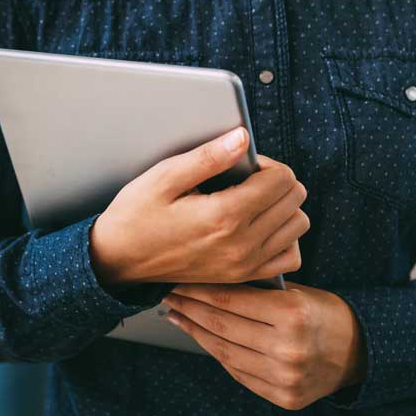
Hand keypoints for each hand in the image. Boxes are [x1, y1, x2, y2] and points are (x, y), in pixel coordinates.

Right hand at [89, 128, 308, 286]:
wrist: (118, 259)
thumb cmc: (136, 216)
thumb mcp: (165, 177)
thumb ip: (208, 157)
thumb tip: (242, 138)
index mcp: (224, 216)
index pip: (281, 180)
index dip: (266, 163)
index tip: (244, 163)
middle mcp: (241, 244)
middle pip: (294, 200)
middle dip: (277, 180)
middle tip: (248, 178)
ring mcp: (244, 265)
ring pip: (297, 226)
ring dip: (283, 207)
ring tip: (254, 199)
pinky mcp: (242, 277)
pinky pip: (288, 257)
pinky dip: (284, 238)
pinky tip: (261, 226)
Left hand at [161, 282, 365, 409]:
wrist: (360, 352)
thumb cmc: (325, 313)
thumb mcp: (298, 291)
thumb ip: (259, 292)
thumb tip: (209, 282)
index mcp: (293, 314)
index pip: (232, 300)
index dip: (200, 290)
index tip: (179, 280)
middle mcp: (288, 348)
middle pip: (223, 327)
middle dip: (191, 309)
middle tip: (170, 295)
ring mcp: (285, 378)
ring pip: (225, 352)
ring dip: (196, 333)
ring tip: (178, 317)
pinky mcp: (283, 397)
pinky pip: (239, 373)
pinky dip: (218, 354)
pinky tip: (203, 338)